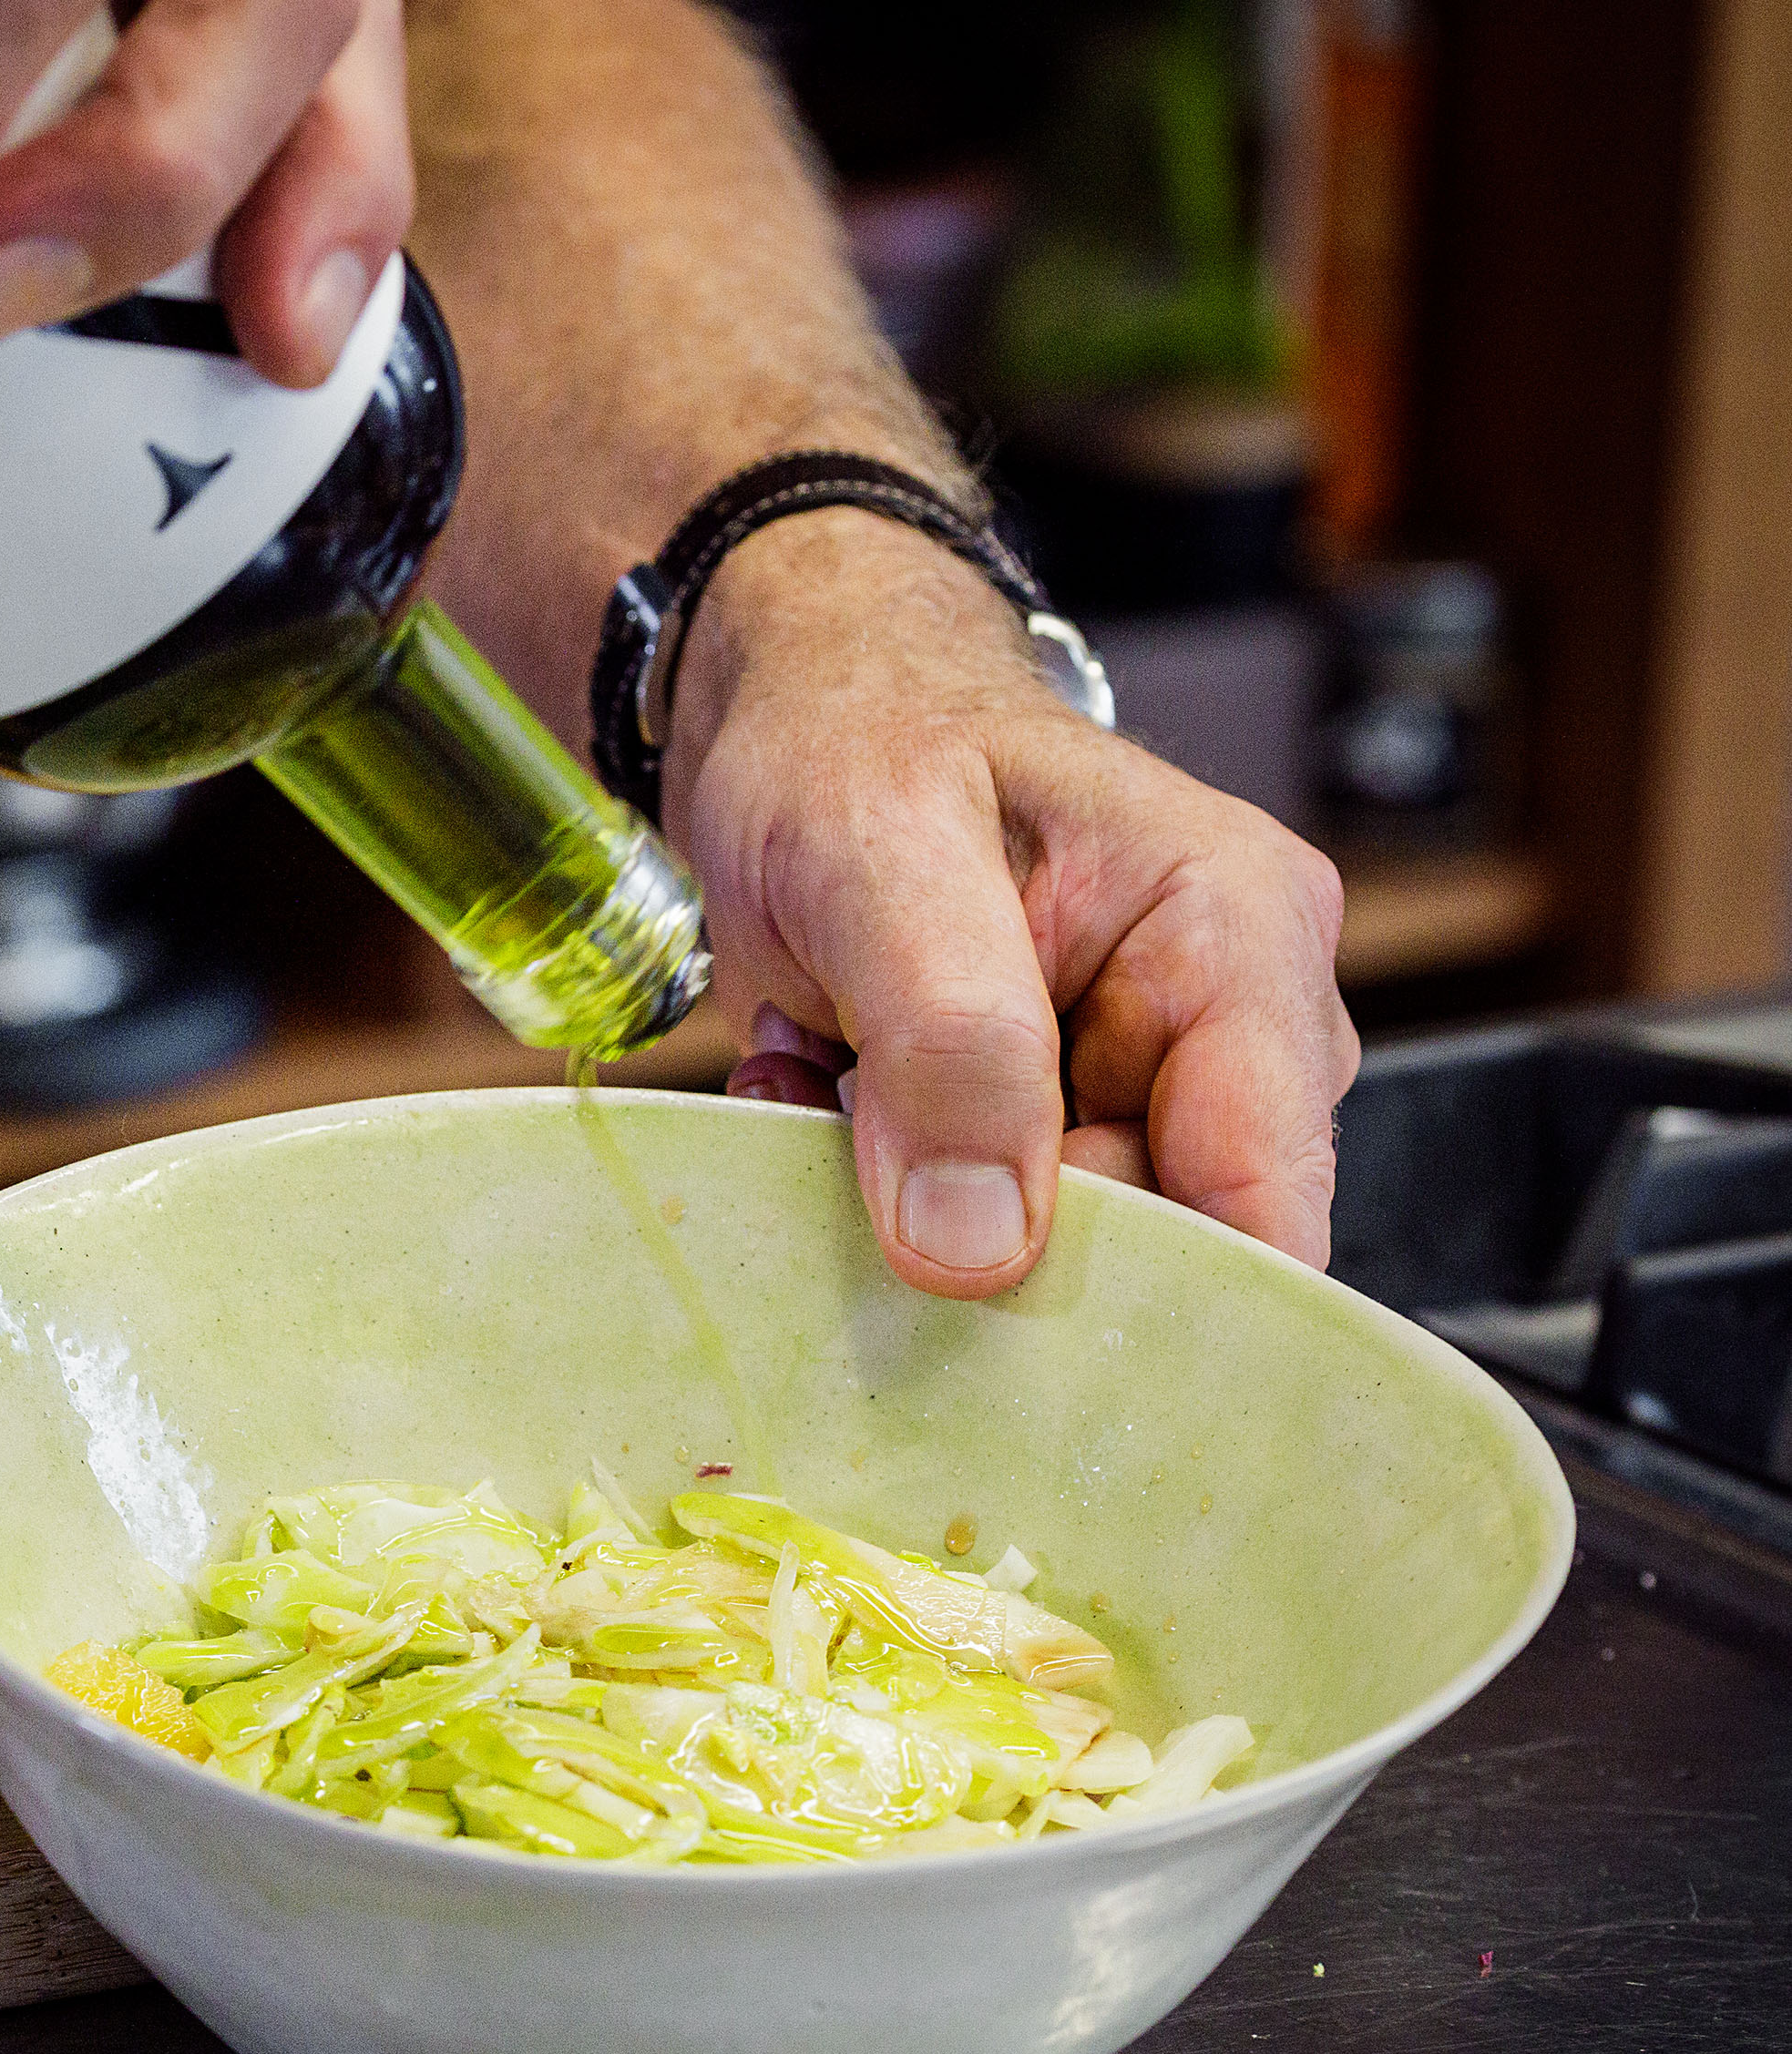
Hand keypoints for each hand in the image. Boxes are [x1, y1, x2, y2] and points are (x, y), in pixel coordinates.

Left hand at [676, 512, 1358, 1297]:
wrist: (788, 711)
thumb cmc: (852, 734)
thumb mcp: (881, 854)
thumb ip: (947, 1041)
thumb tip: (978, 1250)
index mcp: (1239, 938)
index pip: (1265, 1193)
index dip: (1160, 1301)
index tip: (1013, 1342)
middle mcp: (1224, 1028)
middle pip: (1158, 1246)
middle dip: (989, 1237)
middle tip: (852, 1134)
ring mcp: (1137, 1084)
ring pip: (1047, 1250)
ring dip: (908, 1206)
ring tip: (819, 1083)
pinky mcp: (1042, 1123)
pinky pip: (975, 1225)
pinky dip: (878, 1189)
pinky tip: (816, 1092)